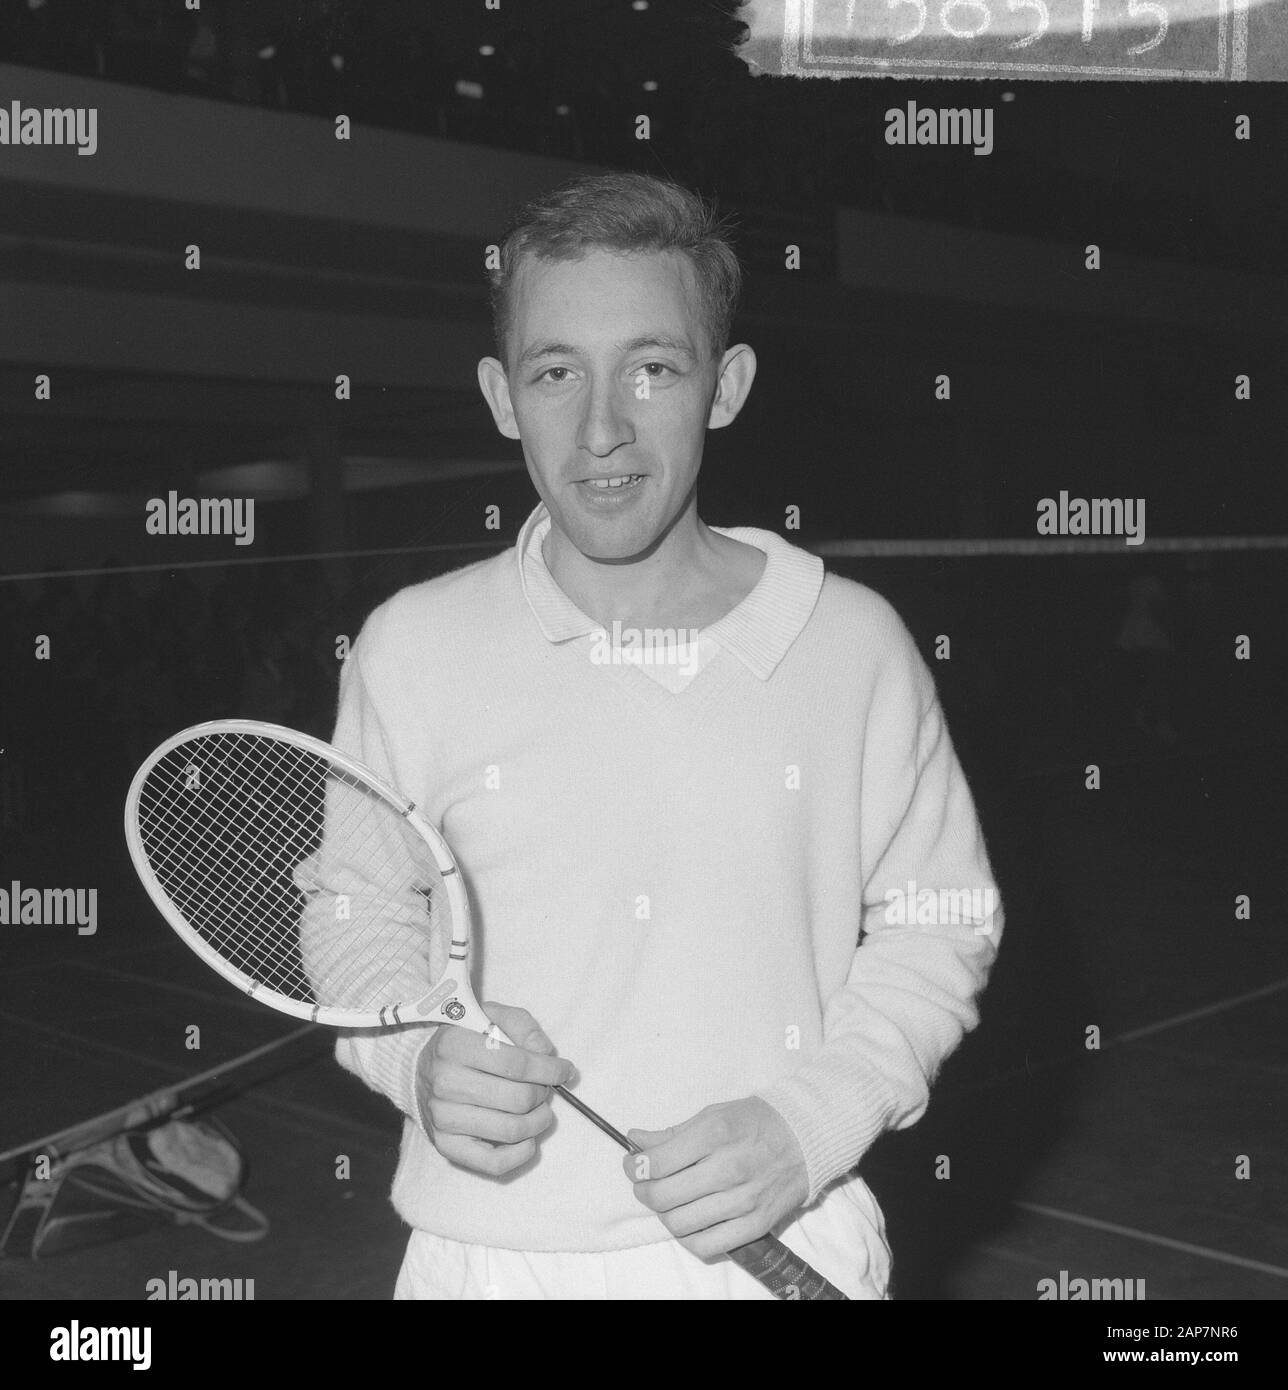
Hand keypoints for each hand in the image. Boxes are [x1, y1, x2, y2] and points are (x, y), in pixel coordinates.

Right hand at [415, 1002, 573, 1177]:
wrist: (423, 1069)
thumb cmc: (466, 1041)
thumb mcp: (490, 1016)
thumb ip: (522, 1025)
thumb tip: (545, 1052)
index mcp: (454, 1044)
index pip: (516, 1064)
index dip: (549, 1069)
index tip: (565, 1070)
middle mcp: (445, 1082)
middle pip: (518, 1099)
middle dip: (543, 1094)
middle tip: (544, 1088)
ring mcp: (443, 1117)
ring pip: (512, 1130)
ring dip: (538, 1122)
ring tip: (539, 1110)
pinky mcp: (446, 1146)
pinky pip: (494, 1163)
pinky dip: (521, 1154)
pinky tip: (528, 1137)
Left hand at [623, 1097, 808, 1258]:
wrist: (806, 1137)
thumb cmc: (755, 1122)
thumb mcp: (712, 1114)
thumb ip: (672, 1133)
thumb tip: (636, 1140)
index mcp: (714, 1134)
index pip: (657, 1162)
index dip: (636, 1167)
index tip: (634, 1165)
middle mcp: (727, 1168)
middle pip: (663, 1196)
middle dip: (644, 1191)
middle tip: (646, 1184)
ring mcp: (743, 1200)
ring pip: (680, 1224)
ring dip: (664, 1215)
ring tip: (669, 1202)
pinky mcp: (756, 1224)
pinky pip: (707, 1245)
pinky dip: (689, 1238)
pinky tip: (690, 1222)